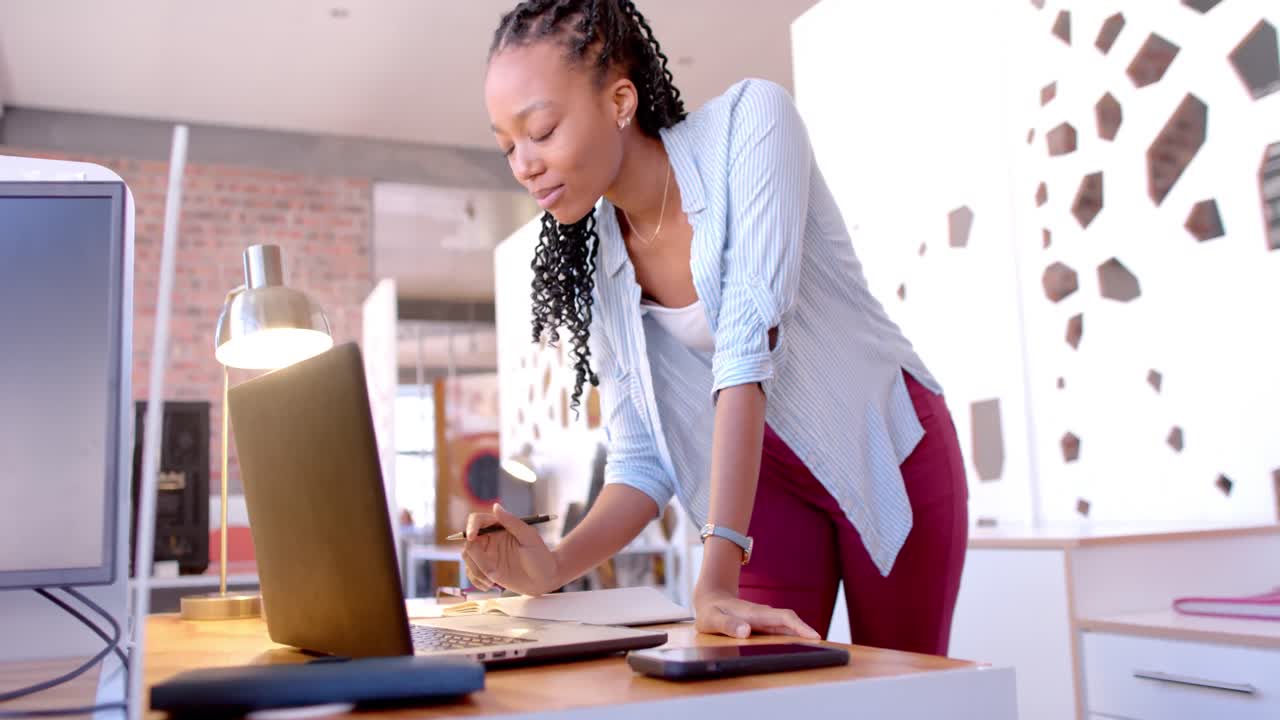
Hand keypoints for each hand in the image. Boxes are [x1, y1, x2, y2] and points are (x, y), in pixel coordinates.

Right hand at [462, 504, 559, 595]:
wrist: (546, 579)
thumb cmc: (541, 556)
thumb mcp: (529, 538)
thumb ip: (512, 522)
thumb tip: (495, 506)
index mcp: (499, 527)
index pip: (477, 521)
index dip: (471, 527)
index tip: (472, 537)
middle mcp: (491, 539)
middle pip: (468, 541)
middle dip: (472, 554)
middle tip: (487, 568)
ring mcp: (488, 555)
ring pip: (467, 557)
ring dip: (475, 570)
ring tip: (491, 580)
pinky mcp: (487, 569)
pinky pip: (472, 573)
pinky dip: (476, 581)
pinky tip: (490, 585)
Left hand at [694, 586, 819, 639]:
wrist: (710, 598)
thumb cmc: (710, 611)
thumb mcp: (712, 620)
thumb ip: (727, 625)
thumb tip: (746, 631)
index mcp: (753, 613)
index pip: (781, 618)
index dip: (799, 626)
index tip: (814, 636)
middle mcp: (762, 614)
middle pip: (789, 621)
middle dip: (806, 631)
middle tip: (824, 646)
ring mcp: (764, 618)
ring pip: (787, 624)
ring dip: (801, 633)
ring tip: (817, 648)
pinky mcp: (763, 624)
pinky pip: (781, 628)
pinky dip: (793, 634)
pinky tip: (800, 644)